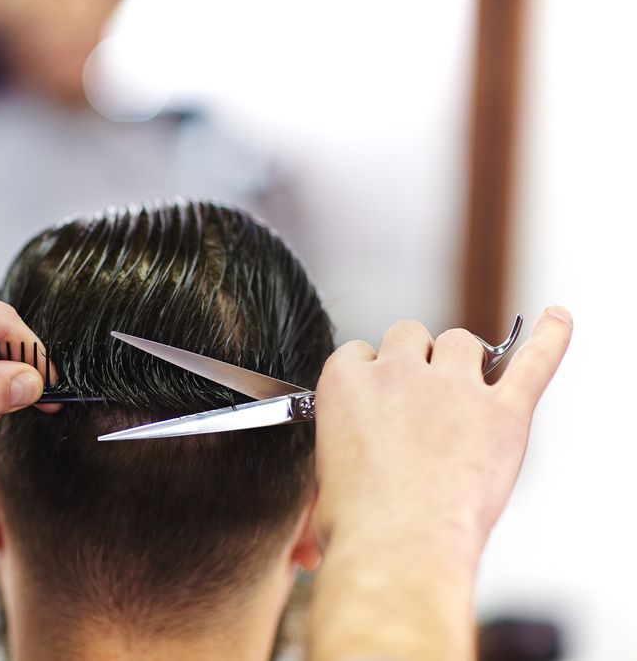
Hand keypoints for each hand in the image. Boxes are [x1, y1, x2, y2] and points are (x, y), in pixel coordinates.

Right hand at [305, 307, 571, 660]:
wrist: (398, 550)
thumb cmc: (357, 527)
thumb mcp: (323, 491)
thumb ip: (330, 485)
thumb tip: (311, 538)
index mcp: (346, 384)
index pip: (358, 352)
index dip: (371, 375)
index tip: (378, 398)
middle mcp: (398, 374)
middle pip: (409, 333)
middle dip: (415, 358)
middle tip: (420, 397)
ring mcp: (454, 388)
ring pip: (462, 342)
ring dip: (463, 359)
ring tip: (464, 389)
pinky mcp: (504, 412)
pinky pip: (534, 360)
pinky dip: (549, 337)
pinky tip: (557, 319)